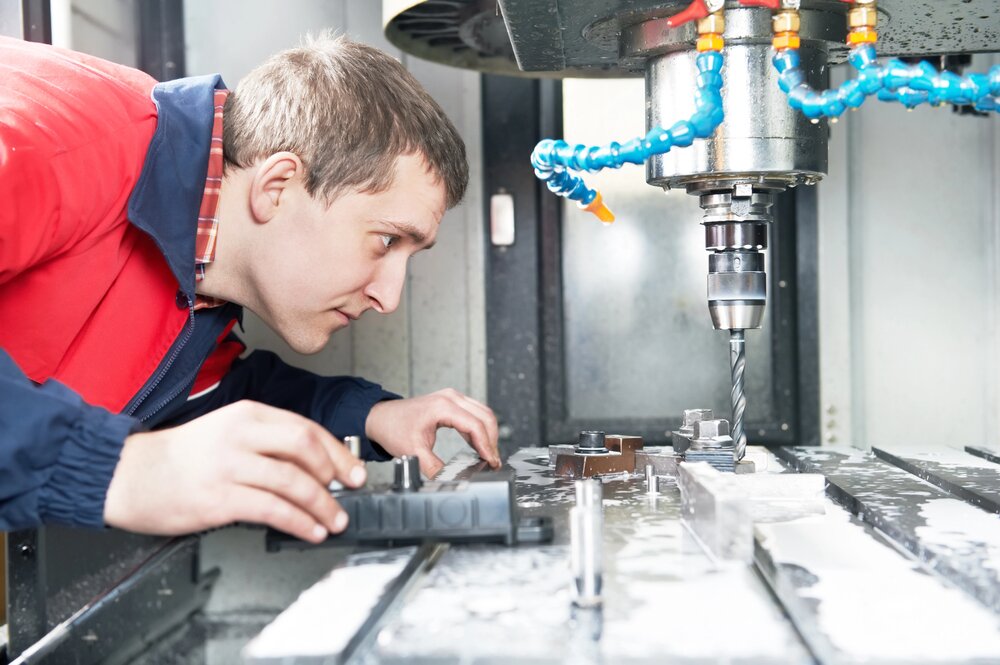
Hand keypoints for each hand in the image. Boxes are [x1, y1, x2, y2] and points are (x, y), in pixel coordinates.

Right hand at [104, 400, 366, 542]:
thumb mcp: (225, 433)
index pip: (305, 428)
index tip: (354, 470)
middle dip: (336, 473)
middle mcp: (240, 435)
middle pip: (305, 447)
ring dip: (322, 505)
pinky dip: (299, 522)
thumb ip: (265, 443)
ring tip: (334, 520)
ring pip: (294, 482)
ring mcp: (229, 466)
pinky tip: (310, 530)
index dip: (337, 452)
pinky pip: (272, 510)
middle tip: (349, 492)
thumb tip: (313, 466)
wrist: (127, 475)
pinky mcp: (219, 498)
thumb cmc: (178, 458)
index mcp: (246, 414)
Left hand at [365, 389, 500, 476]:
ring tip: (489, 455)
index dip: (486, 445)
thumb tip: (448, 480)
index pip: (475, 425)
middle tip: (493, 461)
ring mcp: (452, 398)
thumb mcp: (413, 451)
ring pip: (483, 413)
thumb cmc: (393, 428)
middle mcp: (451, 398)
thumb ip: (433, 467)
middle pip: (485, 417)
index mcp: (443, 407)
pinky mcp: (452, 402)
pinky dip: (481, 428)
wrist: (381, 417)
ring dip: (489, 434)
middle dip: (492, 440)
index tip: (491, 461)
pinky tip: (479, 445)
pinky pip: (474, 413)